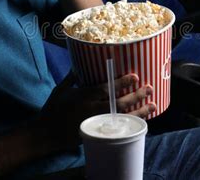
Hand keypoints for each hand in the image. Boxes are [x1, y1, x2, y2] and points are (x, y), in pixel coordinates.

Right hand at [40, 72, 155, 148]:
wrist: (46, 133)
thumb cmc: (52, 109)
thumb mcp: (60, 90)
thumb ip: (71, 78)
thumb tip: (78, 67)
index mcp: (84, 96)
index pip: (107, 88)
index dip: (122, 82)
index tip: (135, 77)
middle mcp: (92, 109)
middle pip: (118, 103)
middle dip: (136, 96)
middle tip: (149, 88)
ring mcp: (96, 122)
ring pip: (122, 117)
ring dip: (139, 112)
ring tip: (153, 105)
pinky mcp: (97, 133)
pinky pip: (118, 128)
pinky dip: (130, 124)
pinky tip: (141, 121)